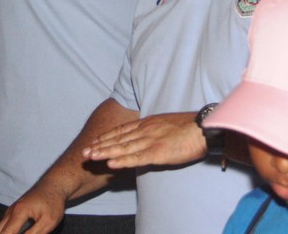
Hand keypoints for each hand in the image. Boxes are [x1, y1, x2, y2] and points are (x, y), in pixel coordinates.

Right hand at [0, 181, 65, 233]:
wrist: (52, 185)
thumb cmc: (52, 202)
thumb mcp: (48, 221)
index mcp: (19, 213)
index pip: (7, 233)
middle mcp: (10, 212)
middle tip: (23, 233)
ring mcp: (10, 212)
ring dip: (5, 233)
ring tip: (26, 231)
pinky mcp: (12, 213)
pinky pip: (3, 226)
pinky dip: (7, 232)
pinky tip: (18, 232)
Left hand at [82, 112, 204, 168]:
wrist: (204, 127)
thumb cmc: (189, 128)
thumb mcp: (166, 124)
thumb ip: (153, 130)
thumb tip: (146, 136)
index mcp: (147, 123)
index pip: (121, 130)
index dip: (106, 136)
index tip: (94, 141)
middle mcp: (145, 130)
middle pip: (118, 139)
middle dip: (100, 145)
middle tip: (84, 152)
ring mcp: (150, 141)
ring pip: (123, 148)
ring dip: (105, 153)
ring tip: (90, 157)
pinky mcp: (158, 152)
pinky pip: (137, 158)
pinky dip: (123, 161)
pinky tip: (111, 164)